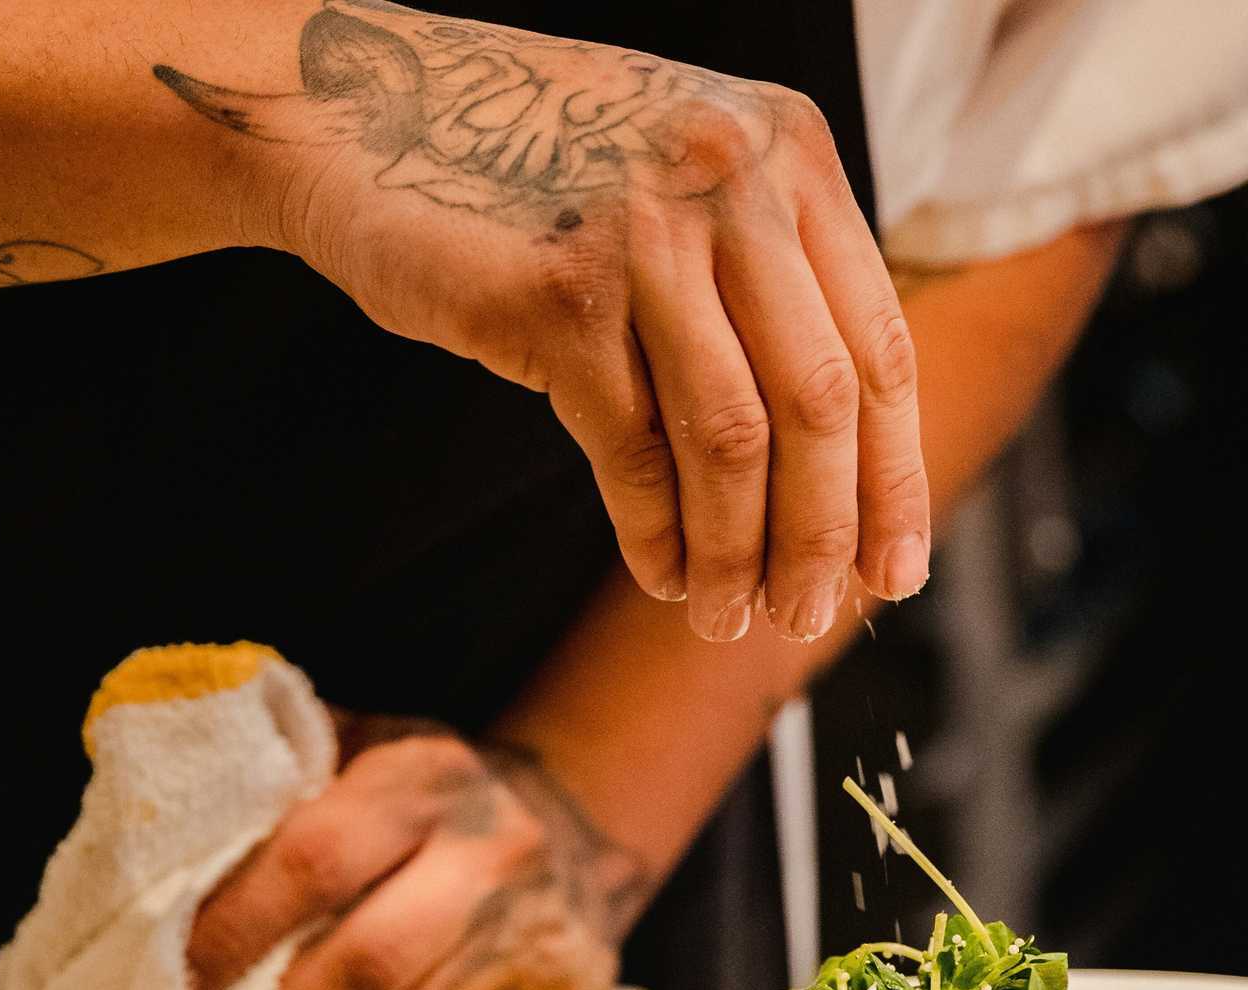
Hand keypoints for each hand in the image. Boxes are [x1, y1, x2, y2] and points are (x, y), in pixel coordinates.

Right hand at [155, 2, 929, 641]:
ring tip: (728, 618)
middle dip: (823, 534)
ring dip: (737, 553)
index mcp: (789, 150)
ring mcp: (646, 231)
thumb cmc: (524, 173)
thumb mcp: (677, 189)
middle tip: (807, 616)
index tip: (893, 573)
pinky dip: (656, 532)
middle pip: (821, 402)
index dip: (892, 479)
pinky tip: (659, 576)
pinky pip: (635, 449)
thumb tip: (837, 472)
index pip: (878, 347)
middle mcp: (734, 177)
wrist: (354, 113)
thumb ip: (762, 285)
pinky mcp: (560, 293)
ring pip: (734, 438)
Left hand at [185, 714, 649, 989]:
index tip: (164, 962)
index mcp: (427, 775)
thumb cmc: (433, 795)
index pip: (318, 857)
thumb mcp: (368, 747)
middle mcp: (488, 851)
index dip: (233, 922)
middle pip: (363, 959)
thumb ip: (282, 772)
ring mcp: (525, 930)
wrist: (578, 834)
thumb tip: (154, 824)